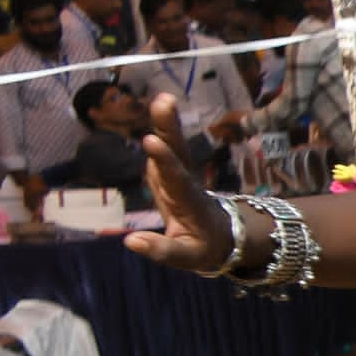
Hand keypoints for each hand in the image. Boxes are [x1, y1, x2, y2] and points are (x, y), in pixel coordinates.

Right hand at [121, 91, 235, 271]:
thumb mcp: (189, 257)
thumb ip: (162, 250)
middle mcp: (186, 184)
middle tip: (164, 102)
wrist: (224, 235)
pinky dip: (162, 129)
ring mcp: (180, 175)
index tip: (151, 141)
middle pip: (178, 155)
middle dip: (170, 130)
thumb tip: (131, 242)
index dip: (164, 161)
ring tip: (163, 98)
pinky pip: (167, 149)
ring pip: (174, 147)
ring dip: (168, 124)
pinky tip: (158, 107)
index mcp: (190, 203)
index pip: (176, 180)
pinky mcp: (172, 172)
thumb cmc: (205, 248)